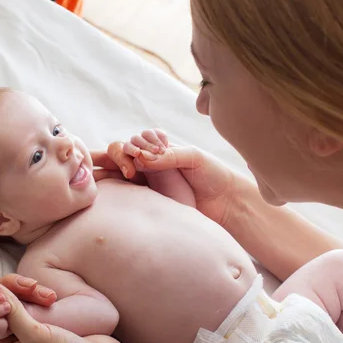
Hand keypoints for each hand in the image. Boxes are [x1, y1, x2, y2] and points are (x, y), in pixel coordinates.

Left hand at [0, 271, 147, 342]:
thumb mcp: (36, 336)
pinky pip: (28, 298)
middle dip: (5, 287)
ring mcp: (25, 327)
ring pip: (10, 297)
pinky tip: (50, 295)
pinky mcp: (42, 319)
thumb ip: (11, 311)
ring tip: (47, 294)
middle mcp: (7, 337)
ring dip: (24, 288)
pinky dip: (36, 292)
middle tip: (29, 286)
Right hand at [94, 135, 243, 225]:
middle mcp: (151, 163)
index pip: (137, 139)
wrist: (225, 203)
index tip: (154, 152)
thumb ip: (170, 155)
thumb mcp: (194, 158)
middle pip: (122, 151)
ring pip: (119, 170)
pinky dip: (119, 187)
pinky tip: (127, 185)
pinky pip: (126, 192)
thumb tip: (143, 158)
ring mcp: (148, 181)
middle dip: (122, 152)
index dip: (139, 142)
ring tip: (131, 174)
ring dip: (117, 166)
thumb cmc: (214, 175)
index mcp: (162, 149)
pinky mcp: (147, 200)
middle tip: (135, 164)